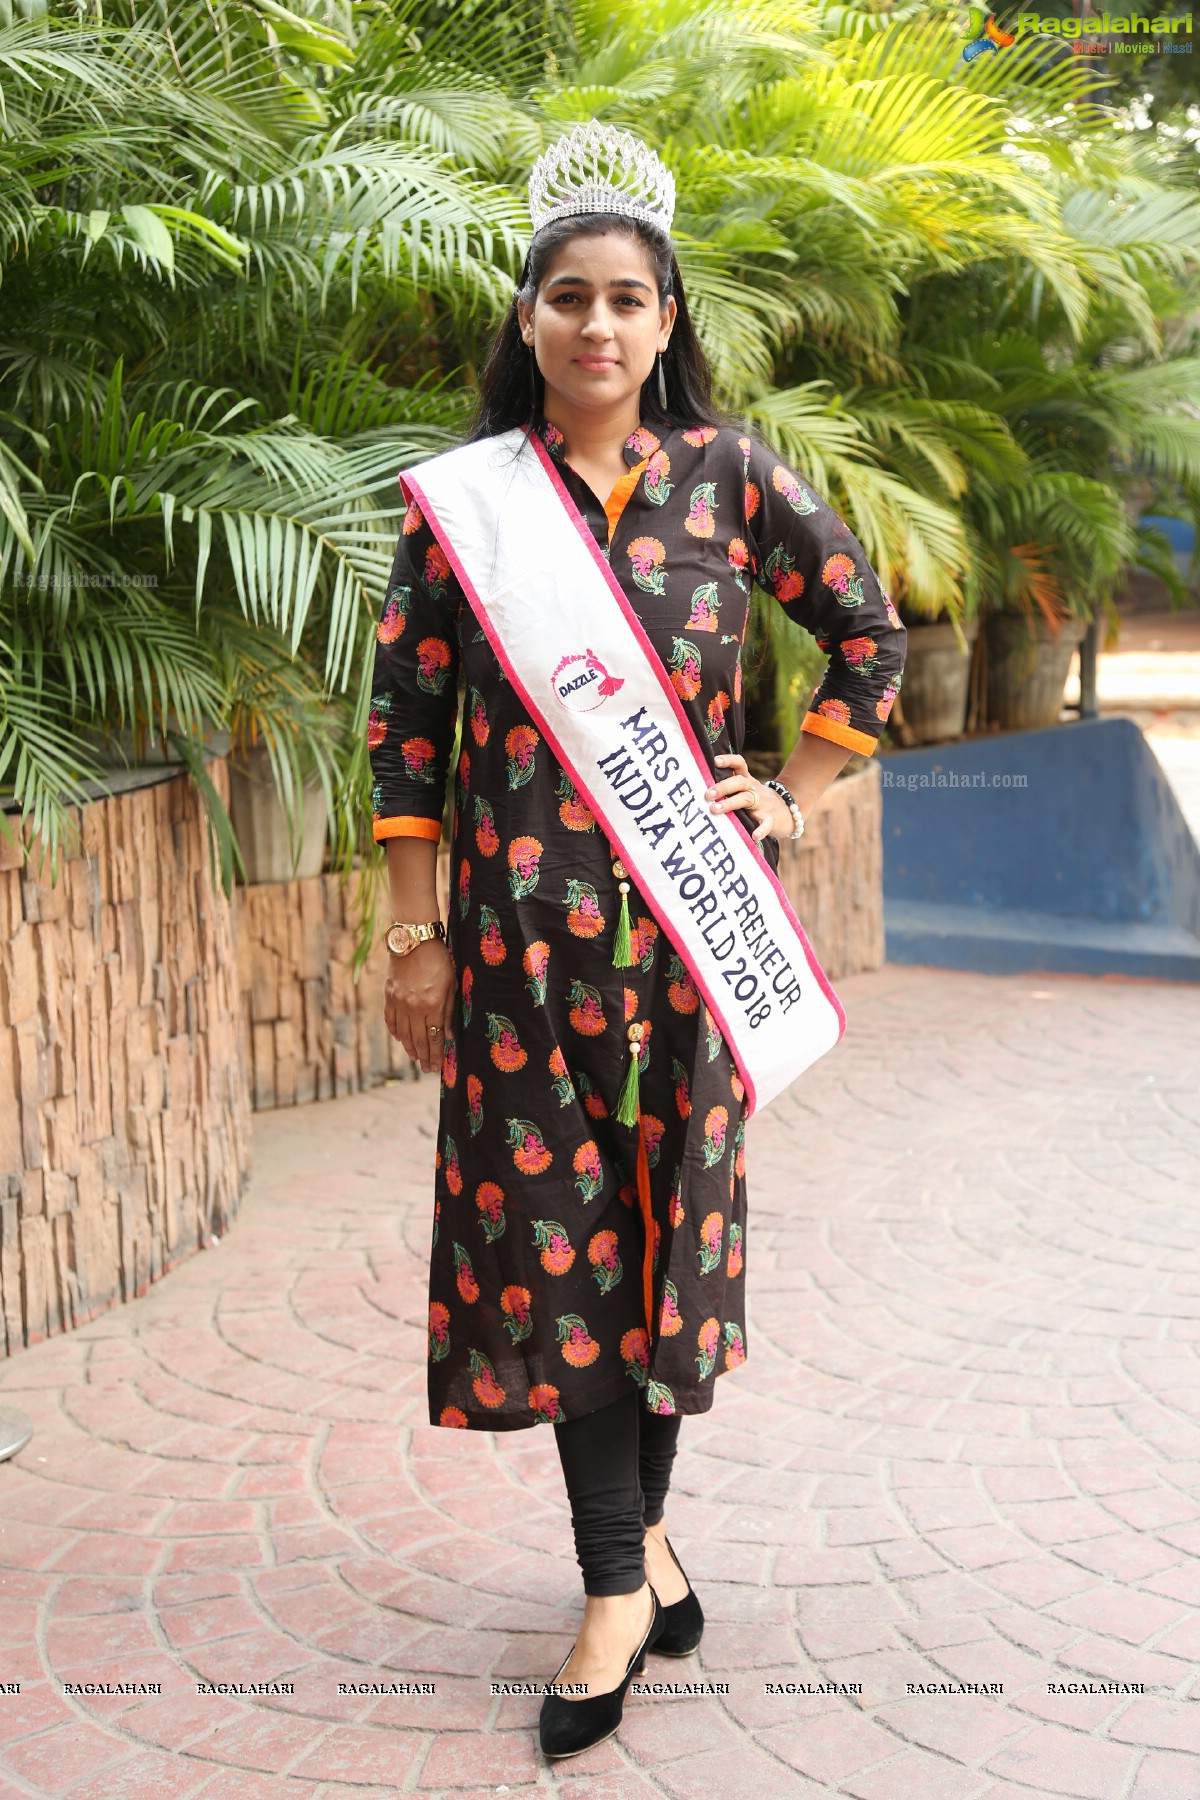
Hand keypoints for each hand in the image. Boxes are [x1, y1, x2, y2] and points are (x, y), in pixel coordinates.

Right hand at [384, 939, 455, 1072]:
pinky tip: (401, 1040)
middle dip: (424, 1057)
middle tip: (427, 1069)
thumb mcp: (451, 985)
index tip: (437, 1067)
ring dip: (410, 1048)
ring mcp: (399, 1002)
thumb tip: (448, 1036)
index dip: (437, 1054)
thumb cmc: (439, 960)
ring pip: (403, 1033)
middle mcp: (414, 1007)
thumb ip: (449, 1011)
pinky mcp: (389, 995)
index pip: (435, 1037)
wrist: (414, 940)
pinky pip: (391, 1020)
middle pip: (419, 1039)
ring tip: (416, 1058)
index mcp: (432, 1004)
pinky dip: (396, 1032)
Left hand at [703, 753, 789, 843]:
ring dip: (730, 803)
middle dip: (723, 786)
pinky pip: (766, 824)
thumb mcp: (746, 791)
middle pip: (739, 782)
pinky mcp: (771, 820)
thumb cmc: (759, 802)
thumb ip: (729, 788)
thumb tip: (700, 789)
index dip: (728, 760)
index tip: (715, 761)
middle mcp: (754, 789)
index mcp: (748, 781)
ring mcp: (763, 804)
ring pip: (747, 799)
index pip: (740, 764)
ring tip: (715, 810)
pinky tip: (754, 836)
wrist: (788, 813)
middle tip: (707, 794)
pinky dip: (760, 830)